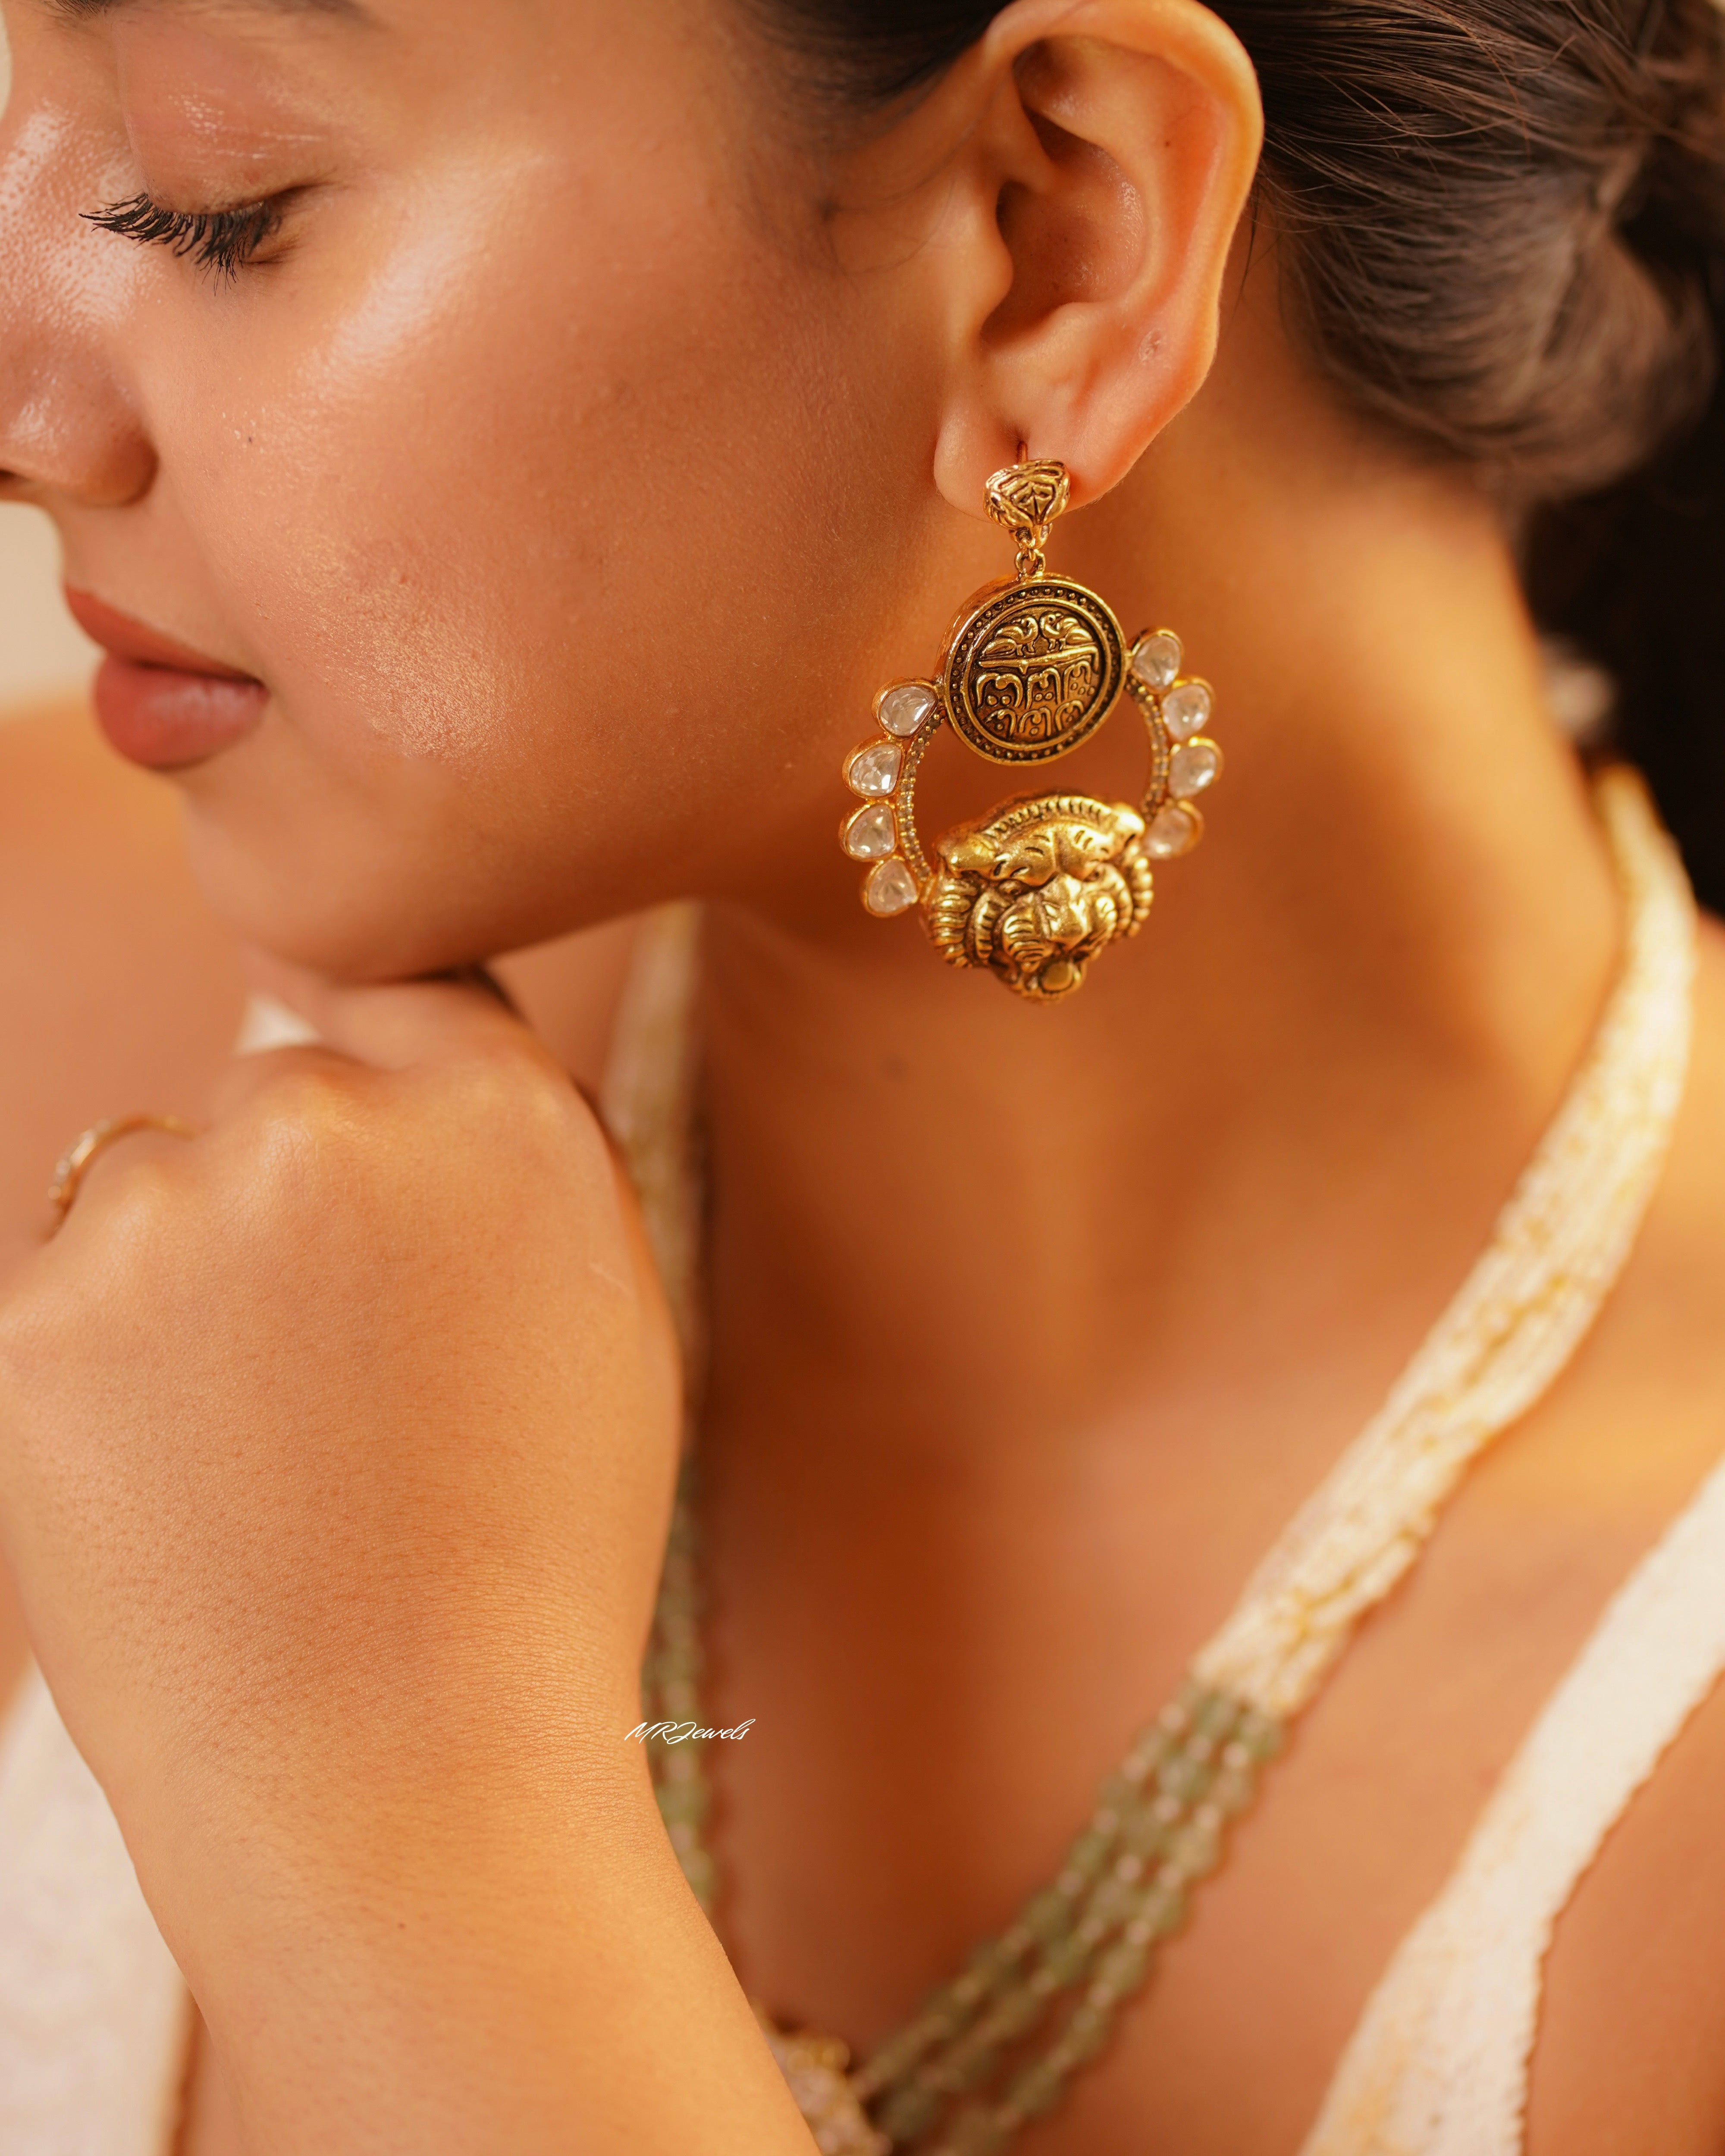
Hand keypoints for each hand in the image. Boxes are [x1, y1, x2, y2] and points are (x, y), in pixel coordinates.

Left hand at [0, 976, 812, 2152]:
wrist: (403, 1772)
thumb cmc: (533, 1553)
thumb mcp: (608, 1315)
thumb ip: (521, 1157)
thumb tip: (420, 1059)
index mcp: (500, 1112)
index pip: (410, 995)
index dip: (395, 1080)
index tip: (382, 1161)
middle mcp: (328, 1122)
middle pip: (278, 1087)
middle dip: (301, 1187)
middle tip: (341, 1366)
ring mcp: (166, 1210)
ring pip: (159, 1179)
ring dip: (196, 1268)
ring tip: (263, 1444)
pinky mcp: (34, 1315)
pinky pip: (73, 1285)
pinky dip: (110, 1359)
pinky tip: (179, 1479)